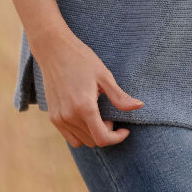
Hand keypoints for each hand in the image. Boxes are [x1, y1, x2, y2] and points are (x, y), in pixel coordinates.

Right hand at [30, 29, 144, 148]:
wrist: (54, 50)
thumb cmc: (81, 59)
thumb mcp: (104, 76)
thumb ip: (119, 97)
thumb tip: (139, 106)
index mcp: (84, 107)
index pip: (102, 138)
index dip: (117, 138)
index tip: (125, 129)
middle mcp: (69, 116)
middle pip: (93, 141)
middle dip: (107, 133)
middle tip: (110, 115)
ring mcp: (59, 118)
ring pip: (81, 141)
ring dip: (93, 134)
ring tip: (98, 115)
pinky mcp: (52, 117)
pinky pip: (69, 136)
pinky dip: (81, 133)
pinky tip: (86, 116)